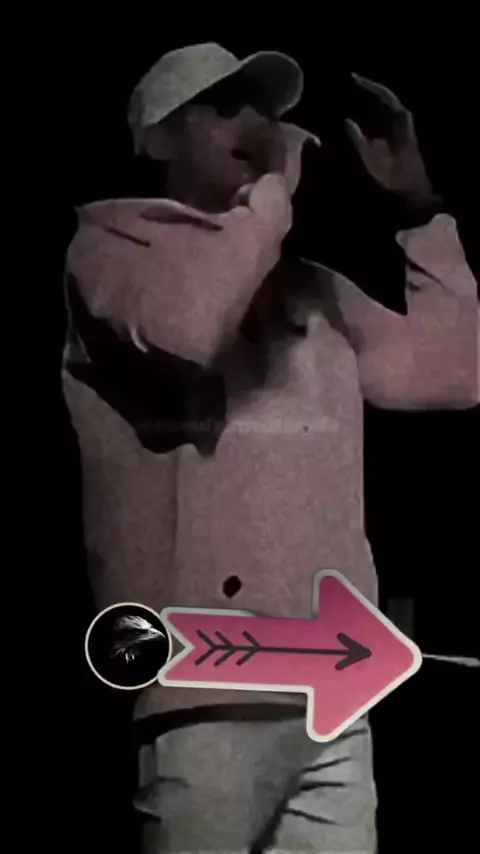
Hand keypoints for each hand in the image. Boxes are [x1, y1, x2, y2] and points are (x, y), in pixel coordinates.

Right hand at [346, 73, 441, 222]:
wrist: (416, 195)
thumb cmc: (394, 180)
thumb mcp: (372, 162)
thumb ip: (358, 140)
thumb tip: (347, 120)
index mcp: (399, 122)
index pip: (384, 95)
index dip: (368, 85)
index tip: (353, 77)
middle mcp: (404, 121)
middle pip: (386, 98)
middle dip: (369, 89)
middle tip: (352, 80)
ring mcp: (404, 128)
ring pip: (387, 107)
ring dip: (372, 99)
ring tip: (356, 92)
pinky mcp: (402, 137)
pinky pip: (387, 117)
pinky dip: (375, 112)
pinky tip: (365, 114)